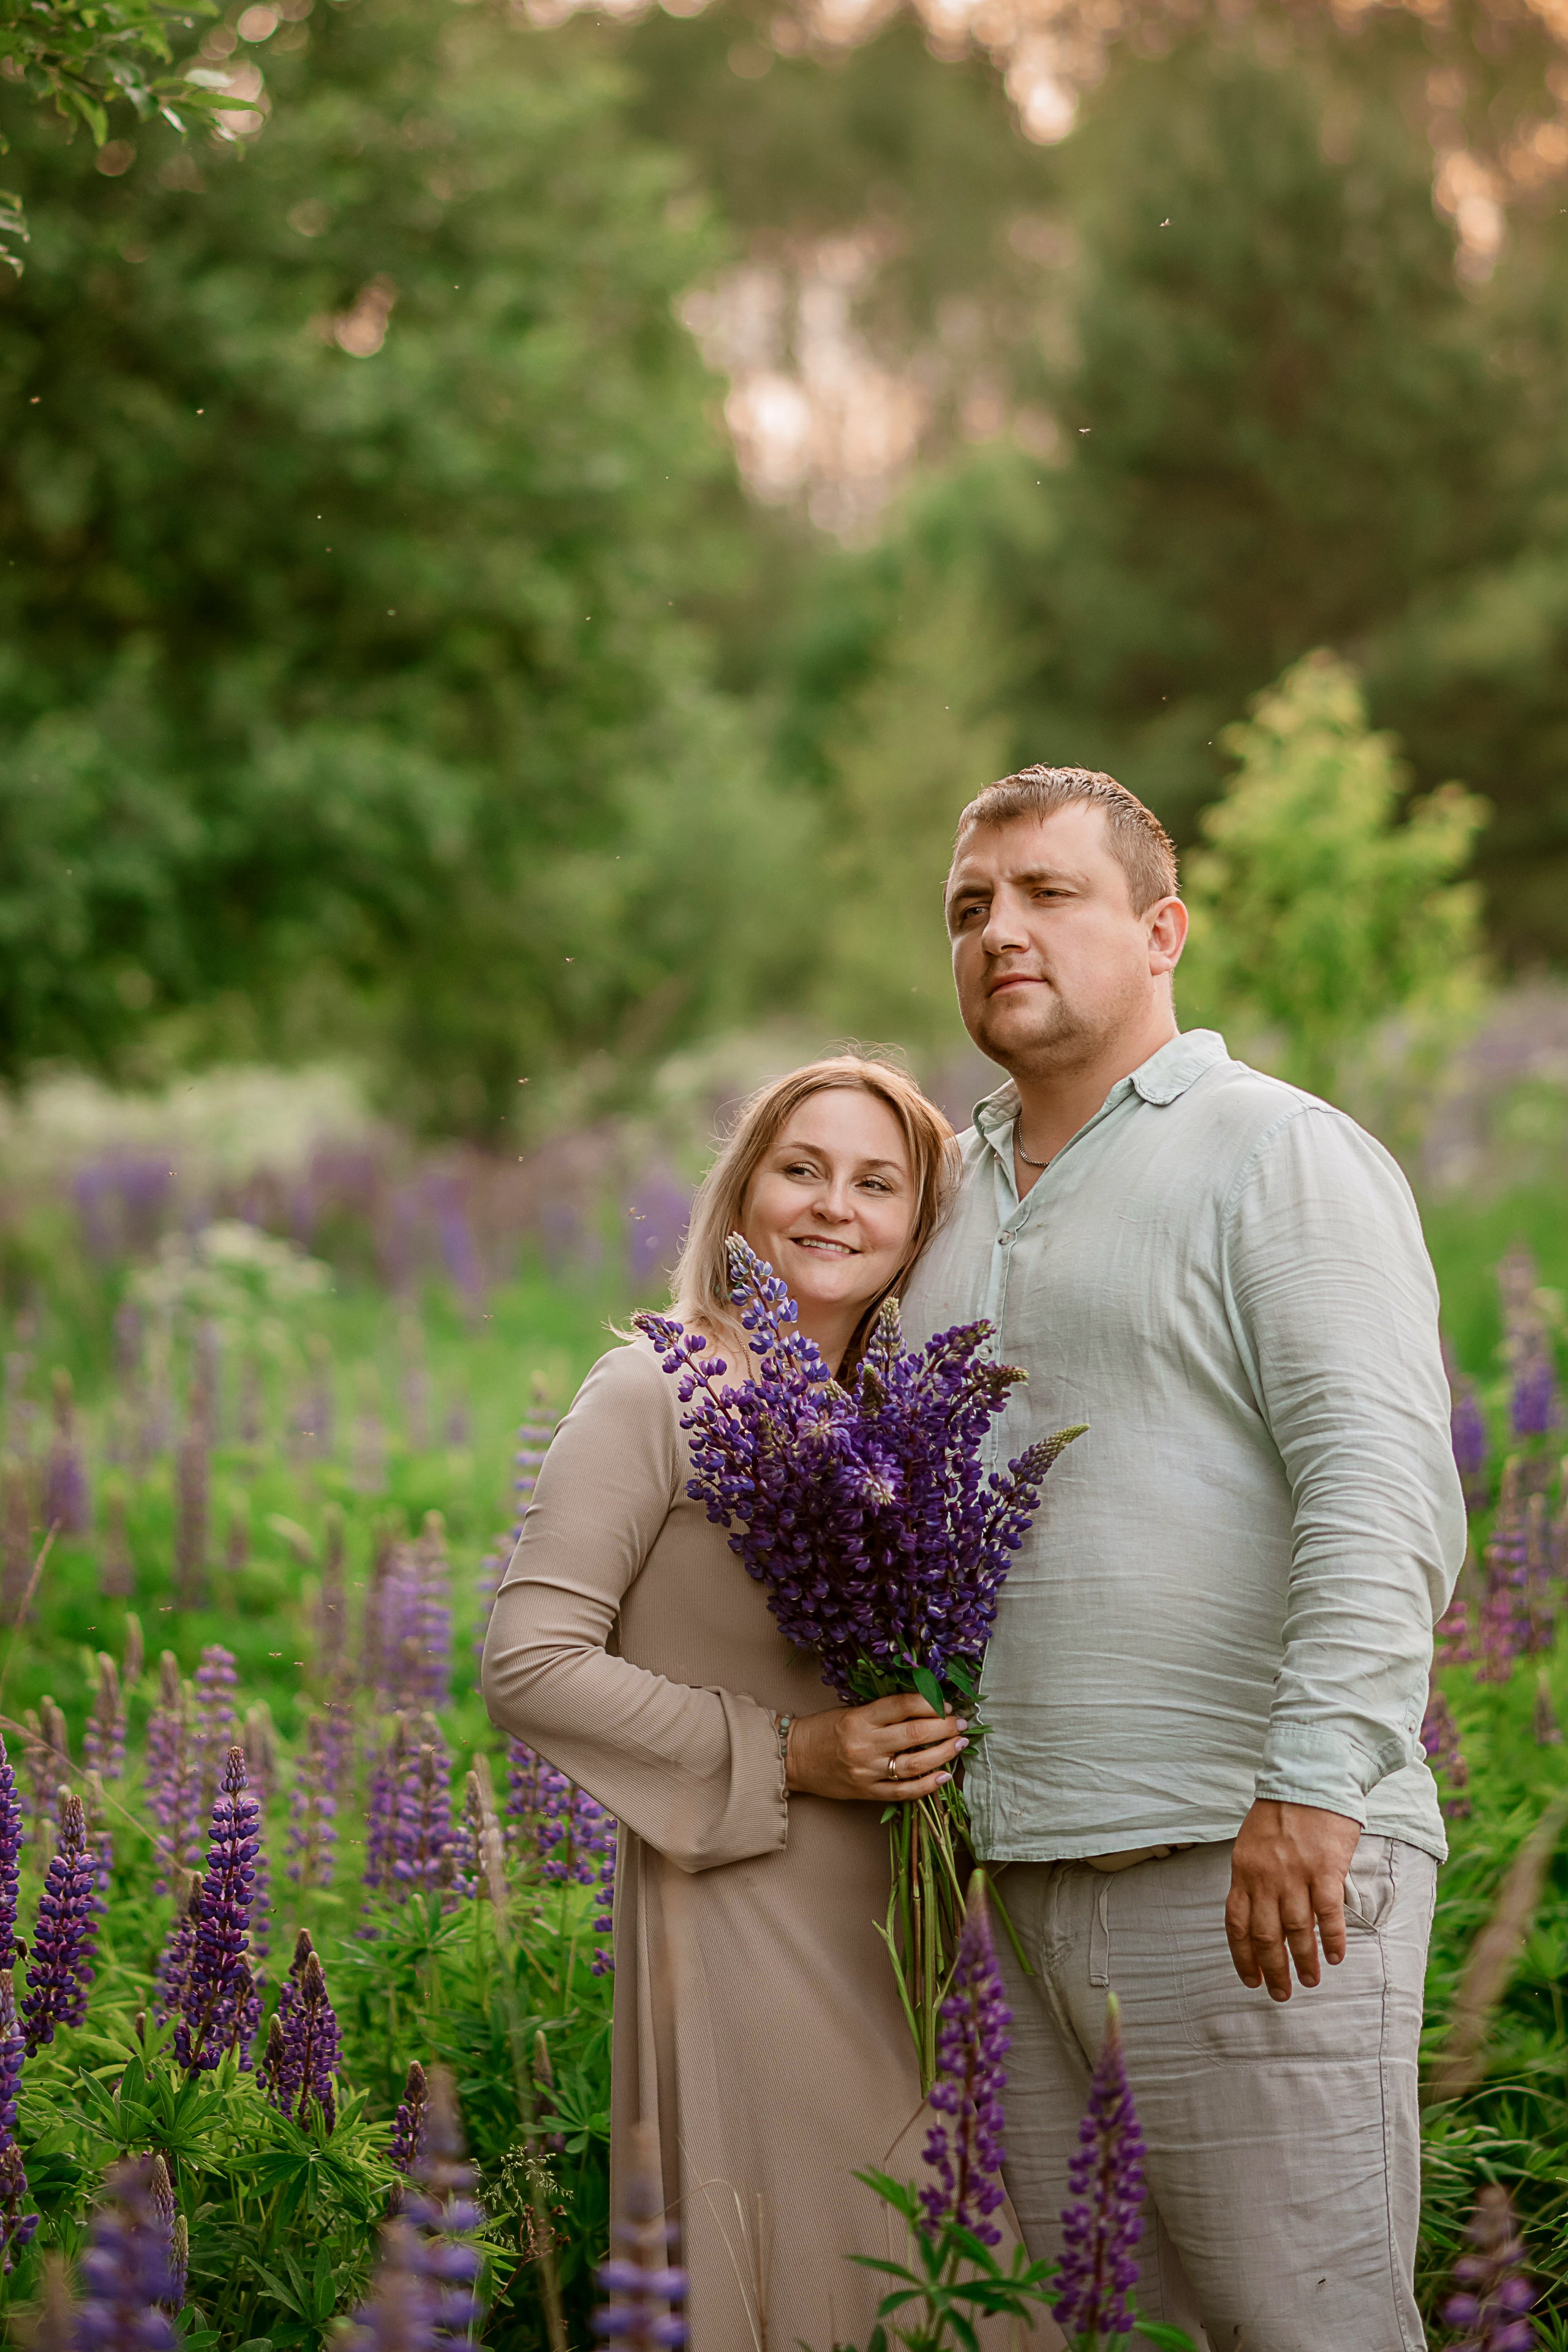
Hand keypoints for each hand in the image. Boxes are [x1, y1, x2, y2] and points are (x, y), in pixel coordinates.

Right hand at [785, 1692, 967, 1803]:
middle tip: (959, 1724)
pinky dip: (927, 1785)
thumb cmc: (823, 1730)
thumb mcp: (850, 1711)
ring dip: (943, 1754)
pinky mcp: (867, 1792)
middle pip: (915, 1734)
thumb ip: (883, 1712)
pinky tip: (944, 1776)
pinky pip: (903, 1792)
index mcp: (860, 1718)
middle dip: (944, 1727)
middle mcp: (866, 1745)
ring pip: (915, 1764)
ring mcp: (868, 1771)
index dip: (929, 1703)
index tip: (944, 1704)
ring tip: (959, 1745)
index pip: (903, 1706)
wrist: (793, 1758)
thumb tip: (923, 1706)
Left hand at [1225, 1799, 1361, 2001]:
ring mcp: (1295, 1875)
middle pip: (1266, 1935)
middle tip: (1282, 1993)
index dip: (1243, 1957)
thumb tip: (1258, 1914)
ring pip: (1297, 1930)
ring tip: (1311, 1980)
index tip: (1251, 1980)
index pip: (1236, 1924)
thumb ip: (1252, 1878)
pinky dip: (1332, 1939)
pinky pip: (1328, 1915)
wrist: (1308, 1779)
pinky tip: (1336, 1956)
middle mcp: (1265, 1877)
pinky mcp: (1324, 1870)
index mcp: (1242, 1871)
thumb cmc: (1280, 1812)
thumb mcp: (1251, 1843)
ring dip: (1304, 1961)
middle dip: (1273, 1970)